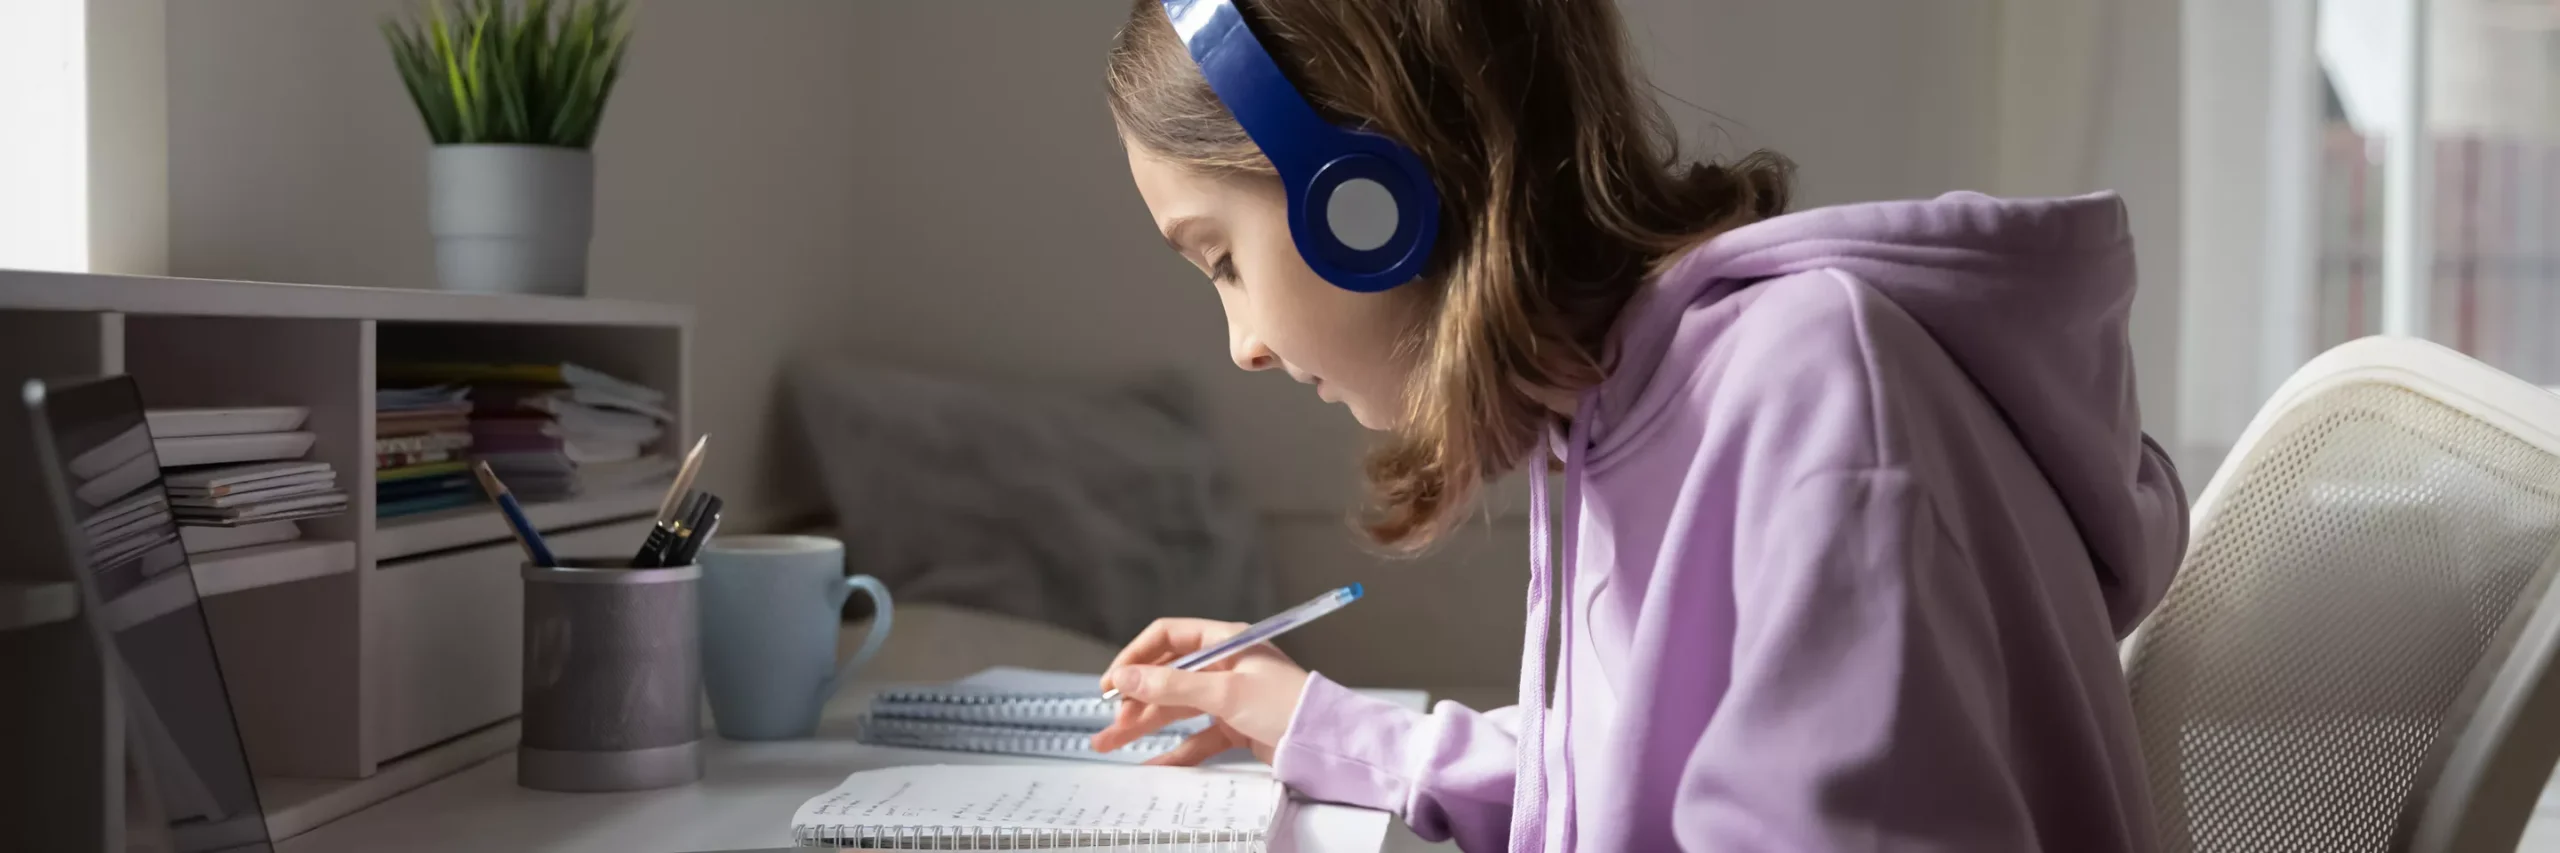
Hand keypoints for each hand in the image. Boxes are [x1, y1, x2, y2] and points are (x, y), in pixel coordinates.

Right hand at [1092, 617, 1309, 764]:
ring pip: (1177, 708)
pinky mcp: (1236, 725)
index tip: (1111, 683)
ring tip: (1110, 744)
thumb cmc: (1288, 705)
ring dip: (1145, 725)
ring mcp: (1229, 696)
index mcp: (1226, 641)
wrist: (1328, 743)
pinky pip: (1196, 736)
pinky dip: (1175, 749)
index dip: (1136, 657)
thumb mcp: (1226, 693)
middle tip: (1108, 724)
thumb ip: (1172, 687)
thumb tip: (1124, 678)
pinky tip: (1153, 764)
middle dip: (1135, 700)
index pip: (1168, 638)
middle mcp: (1225, 665)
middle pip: (1167, 677)